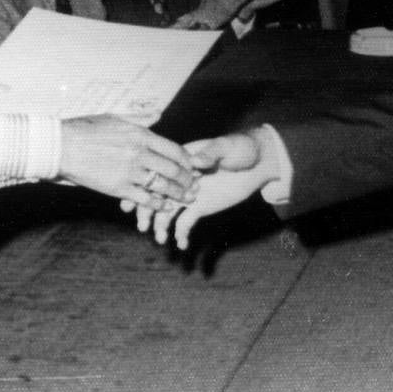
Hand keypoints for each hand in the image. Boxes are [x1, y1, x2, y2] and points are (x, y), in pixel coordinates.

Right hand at [60, 115, 197, 211]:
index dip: (187, 160)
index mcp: (140, 134)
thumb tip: (158, 113)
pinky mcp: (117, 188)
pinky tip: (165, 206)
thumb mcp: (115, 117)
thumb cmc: (85, 129)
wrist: (60, 146)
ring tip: (186, 198)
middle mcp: (138, 153)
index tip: (192, 167)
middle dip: (187, 179)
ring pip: (162, 185)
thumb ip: (140, 118)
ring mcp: (129, 171)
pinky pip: (145, 199)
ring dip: (178, 194)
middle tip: (194, 186)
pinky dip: (158, 204)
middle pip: (173, 169)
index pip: (174, 149)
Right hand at [131, 127, 282, 249]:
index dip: (146, 186)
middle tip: (142, 226)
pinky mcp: (200, 207)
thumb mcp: (226, 147)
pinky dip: (181, 234)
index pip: (159, 173)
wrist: (258, 162)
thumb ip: (210, 153)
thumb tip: (195, 161)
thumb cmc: (241, 148)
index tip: (134, 199)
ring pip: (168, 211)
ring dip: (161, 226)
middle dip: (147, 210)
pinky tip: (181, 244)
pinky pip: (186, 222)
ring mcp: (188, 194)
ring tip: (160, 240)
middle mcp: (180, 178)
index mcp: (181, 160)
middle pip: (158, 195)